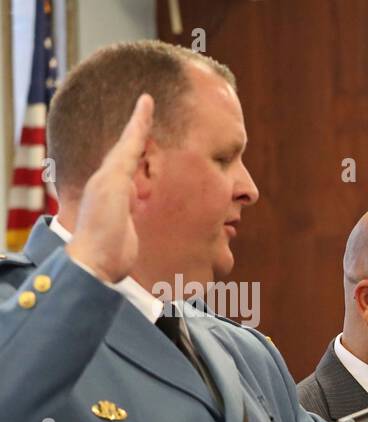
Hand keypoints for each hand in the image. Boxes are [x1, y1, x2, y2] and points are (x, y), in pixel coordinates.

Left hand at [65, 94, 153, 282]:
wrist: (98, 263)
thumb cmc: (103, 226)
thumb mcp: (113, 189)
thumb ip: (124, 164)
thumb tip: (135, 139)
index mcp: (109, 174)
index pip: (128, 141)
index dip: (139, 121)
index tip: (147, 98)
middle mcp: (113, 184)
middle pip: (130, 153)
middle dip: (140, 135)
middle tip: (150, 115)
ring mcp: (120, 202)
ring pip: (136, 172)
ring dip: (146, 158)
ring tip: (155, 144)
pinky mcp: (129, 220)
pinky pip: (142, 194)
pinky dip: (150, 183)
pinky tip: (152, 185)